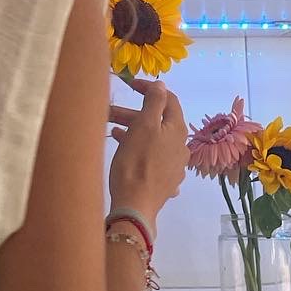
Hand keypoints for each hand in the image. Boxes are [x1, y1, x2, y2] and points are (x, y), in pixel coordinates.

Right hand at [108, 79, 187, 222]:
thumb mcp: (144, 124)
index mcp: (178, 130)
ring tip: (112, 132)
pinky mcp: (165, 180)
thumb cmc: (137, 161)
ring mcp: (174, 165)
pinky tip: (126, 152)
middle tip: (109, 113)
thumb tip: (162, 84)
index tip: (129, 84)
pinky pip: (152, 157)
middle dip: (134, 113)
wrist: (135, 206)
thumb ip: (154, 101)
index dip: (150, 88)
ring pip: (153, 139)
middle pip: (158, 120)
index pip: (168, 99)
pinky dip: (138, 148)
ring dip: (134, 131)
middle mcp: (181, 146)